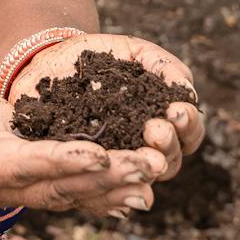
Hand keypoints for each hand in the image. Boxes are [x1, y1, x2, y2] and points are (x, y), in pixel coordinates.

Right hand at [0, 57, 163, 216]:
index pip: (26, 165)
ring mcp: (15, 187)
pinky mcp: (29, 178)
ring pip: (70, 194)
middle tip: (147, 166)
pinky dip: (102, 192)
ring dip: (112, 188)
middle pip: (58, 187)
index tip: (101, 154)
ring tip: (152, 181)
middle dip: (105, 177)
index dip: (64, 161)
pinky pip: (70, 191)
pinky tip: (134, 192)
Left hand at [6, 33, 204, 185]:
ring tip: (142, 149)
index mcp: (161, 123)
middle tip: (157, 129)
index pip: (188, 136)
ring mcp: (111, 162)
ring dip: (144, 166)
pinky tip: (106, 168)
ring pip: (138, 179)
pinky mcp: (78, 169)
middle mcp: (140, 149)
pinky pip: (95, 188)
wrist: (50, 58)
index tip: (177, 110)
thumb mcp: (135, 52)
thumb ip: (164, 65)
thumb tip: (187, 89)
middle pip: (170, 163)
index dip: (188, 126)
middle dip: (169, 146)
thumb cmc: (100, 56)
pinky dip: (107, 186)